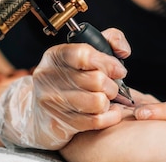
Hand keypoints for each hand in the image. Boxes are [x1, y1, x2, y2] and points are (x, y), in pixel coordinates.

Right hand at [0, 28, 131, 149]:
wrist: (42, 112)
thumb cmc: (72, 77)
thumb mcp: (88, 51)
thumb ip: (111, 40)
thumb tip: (123, 51)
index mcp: (55, 56)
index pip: (84, 55)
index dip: (108, 62)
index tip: (118, 69)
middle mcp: (48, 77)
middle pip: (97, 80)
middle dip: (112, 85)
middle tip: (111, 87)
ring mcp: (51, 102)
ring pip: (98, 102)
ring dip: (109, 101)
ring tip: (105, 99)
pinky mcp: (59, 124)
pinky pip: (96, 121)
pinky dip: (110, 116)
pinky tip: (108, 112)